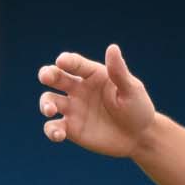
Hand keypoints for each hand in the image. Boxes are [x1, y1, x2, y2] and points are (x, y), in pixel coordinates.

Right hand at [38, 45, 156, 157]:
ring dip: (45, 103)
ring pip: (49, 100)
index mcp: (93, 74)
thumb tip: (112, 47)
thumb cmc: (137, 108)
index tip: (61, 61)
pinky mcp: (70, 129)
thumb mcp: (132, 89)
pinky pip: (53, 127)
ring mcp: (72, 109)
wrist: (139, 136)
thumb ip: (118, 72)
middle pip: (56, 77)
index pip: (75, 64)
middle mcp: (78, 89)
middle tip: (46, 76)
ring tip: (51, 110)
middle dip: (48, 74)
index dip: (67, 61)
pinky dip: (51, 130)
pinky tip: (58, 134)